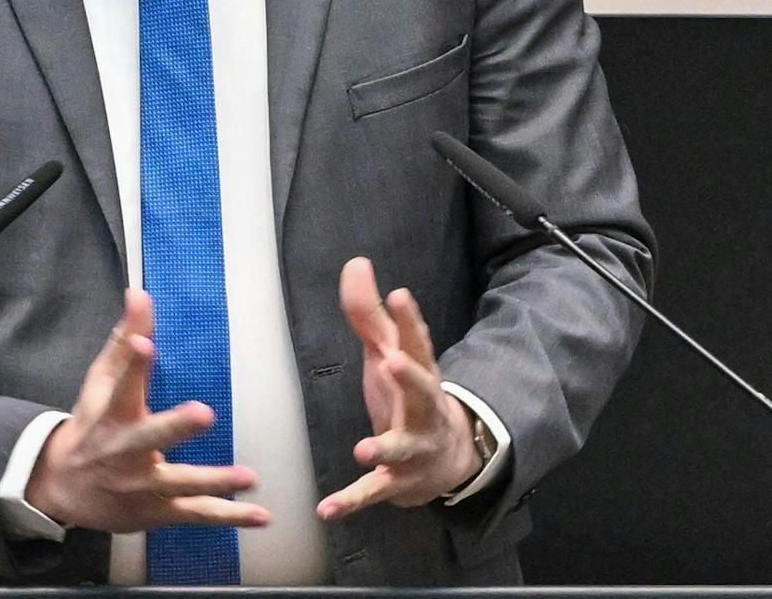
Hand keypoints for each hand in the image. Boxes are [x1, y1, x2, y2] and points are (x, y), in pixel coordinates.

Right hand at [25, 288, 270, 532]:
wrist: (62, 487)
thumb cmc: (92, 423)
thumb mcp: (101, 381)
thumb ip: (125, 339)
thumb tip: (139, 292)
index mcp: (111, 413)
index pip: (121, 383)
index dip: (132, 364)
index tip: (144, 344)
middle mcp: (126, 450)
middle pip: (150, 436)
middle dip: (175, 426)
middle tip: (202, 413)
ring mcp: (143, 484)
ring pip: (180, 483)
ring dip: (215, 480)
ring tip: (249, 476)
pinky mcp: (158, 510)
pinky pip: (197, 514)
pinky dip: (230, 516)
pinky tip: (262, 515)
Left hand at [317, 257, 480, 520]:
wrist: (446, 460)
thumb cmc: (407, 396)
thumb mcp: (389, 353)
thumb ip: (368, 313)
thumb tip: (356, 261)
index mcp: (419, 373)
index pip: (417, 342)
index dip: (410, 319)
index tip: (400, 293)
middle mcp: (422, 409)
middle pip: (422, 390)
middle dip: (410, 377)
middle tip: (392, 360)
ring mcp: (413, 448)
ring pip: (402, 447)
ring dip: (385, 448)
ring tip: (364, 448)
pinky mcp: (397, 482)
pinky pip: (373, 493)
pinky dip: (350, 502)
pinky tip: (326, 510)